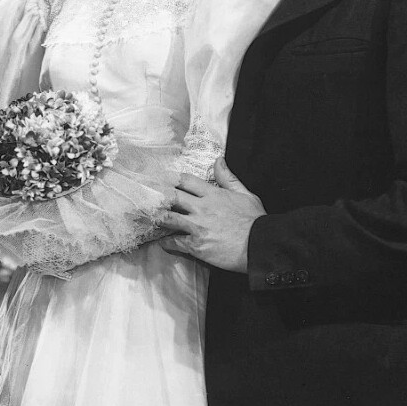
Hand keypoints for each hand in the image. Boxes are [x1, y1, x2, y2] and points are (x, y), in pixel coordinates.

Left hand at [156, 158, 263, 272]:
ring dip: (157, 218)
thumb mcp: (245, 194)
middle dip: (157, 197)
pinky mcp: (196, 245)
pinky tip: (160, 242)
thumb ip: (228, 178)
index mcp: (213, 194)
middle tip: (146, 198)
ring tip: (148, 218)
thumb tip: (218, 160)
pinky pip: (173, 242)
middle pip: (171, 197)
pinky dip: (165, 243)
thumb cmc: (255, 220)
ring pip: (168, 219)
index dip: (171, 179)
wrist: (260, 245)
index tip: (160, 179)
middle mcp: (201, 208)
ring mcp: (197, 227)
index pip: (185, 181)